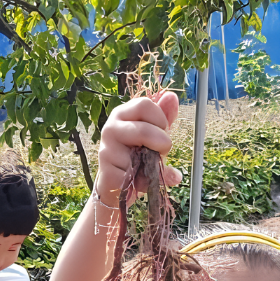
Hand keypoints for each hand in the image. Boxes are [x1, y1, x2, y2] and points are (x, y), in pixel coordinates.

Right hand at [96, 92, 182, 207]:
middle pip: (145, 128)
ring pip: (141, 151)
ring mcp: (106, 149)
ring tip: (149, 166)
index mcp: (122, 114)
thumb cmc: (134, 155)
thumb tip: (172, 96)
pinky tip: (140, 180)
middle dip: (161, 142)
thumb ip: (162, 116)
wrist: (115, 184)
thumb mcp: (151, 133)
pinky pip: (137, 175)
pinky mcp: (108, 171)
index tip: (162, 132)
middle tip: (161, 151)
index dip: (160, 119)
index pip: (145, 105)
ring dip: (154, 162)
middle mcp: (110, 128)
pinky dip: (146, 181)